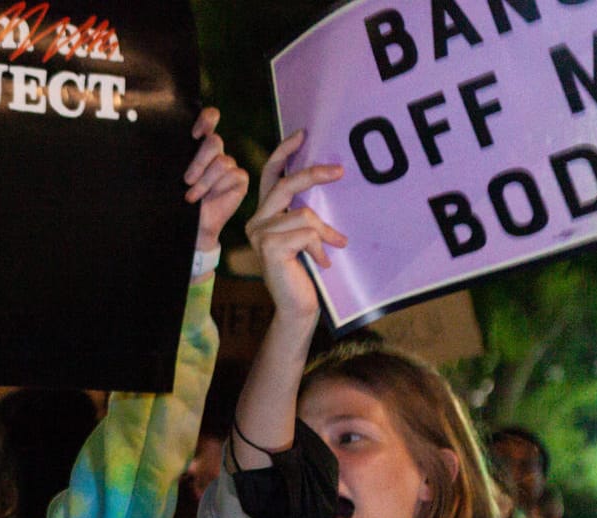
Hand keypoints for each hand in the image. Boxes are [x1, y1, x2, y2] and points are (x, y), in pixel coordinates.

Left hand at [184, 108, 249, 253]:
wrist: (190, 227)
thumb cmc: (176, 202)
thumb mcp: (170, 178)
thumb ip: (173, 159)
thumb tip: (158, 143)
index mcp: (197, 146)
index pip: (209, 119)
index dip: (207, 119)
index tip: (195, 133)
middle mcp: (215, 153)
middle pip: (214, 141)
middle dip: (199, 162)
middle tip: (186, 180)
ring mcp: (229, 165)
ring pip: (221, 161)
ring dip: (204, 181)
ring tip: (191, 196)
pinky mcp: (239, 178)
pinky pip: (233, 173)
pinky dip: (215, 187)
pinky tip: (206, 199)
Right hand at [244, 130, 346, 319]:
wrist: (297, 305)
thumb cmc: (305, 269)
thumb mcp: (306, 233)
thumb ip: (306, 211)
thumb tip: (328, 176)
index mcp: (264, 215)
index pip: (270, 177)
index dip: (283, 153)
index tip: (302, 133)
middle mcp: (256, 222)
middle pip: (286, 185)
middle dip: (314, 175)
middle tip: (340, 171)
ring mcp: (259, 236)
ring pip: (304, 215)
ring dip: (325, 232)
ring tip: (334, 246)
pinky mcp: (269, 249)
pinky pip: (306, 233)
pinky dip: (321, 247)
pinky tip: (322, 262)